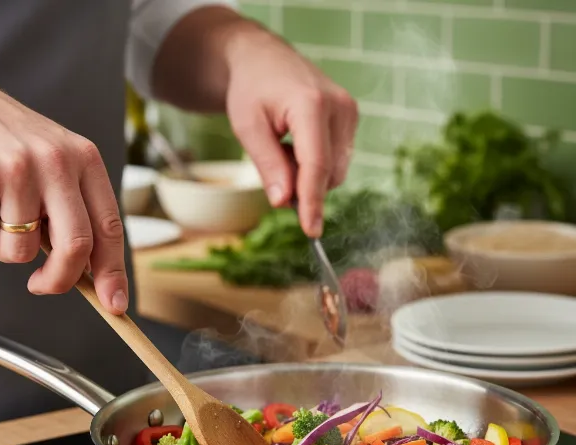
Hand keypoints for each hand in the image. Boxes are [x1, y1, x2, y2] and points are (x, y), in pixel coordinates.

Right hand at [0, 79, 127, 313]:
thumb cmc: (18, 144)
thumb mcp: (60, 164)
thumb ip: (76, 211)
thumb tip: (89, 275)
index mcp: (85, 160)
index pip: (109, 227)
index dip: (114, 272)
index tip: (115, 304)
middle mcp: (56, 162)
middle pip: (75, 245)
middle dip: (60, 280)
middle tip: (43, 285)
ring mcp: (16, 169)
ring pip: (20, 250)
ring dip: (8, 250)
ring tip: (1, 217)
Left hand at [225, 28, 357, 237]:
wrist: (265, 59)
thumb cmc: (252, 90)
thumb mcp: (247, 128)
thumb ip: (268, 166)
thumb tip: (284, 202)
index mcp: (311, 105)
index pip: (316, 166)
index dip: (312, 202)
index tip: (311, 231)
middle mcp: (339, 107)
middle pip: (329, 173)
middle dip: (303, 186)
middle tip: (274, 165)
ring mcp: (350, 112)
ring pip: (336, 171)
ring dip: (309, 175)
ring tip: (285, 147)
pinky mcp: (351, 118)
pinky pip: (338, 160)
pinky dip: (317, 164)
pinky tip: (298, 145)